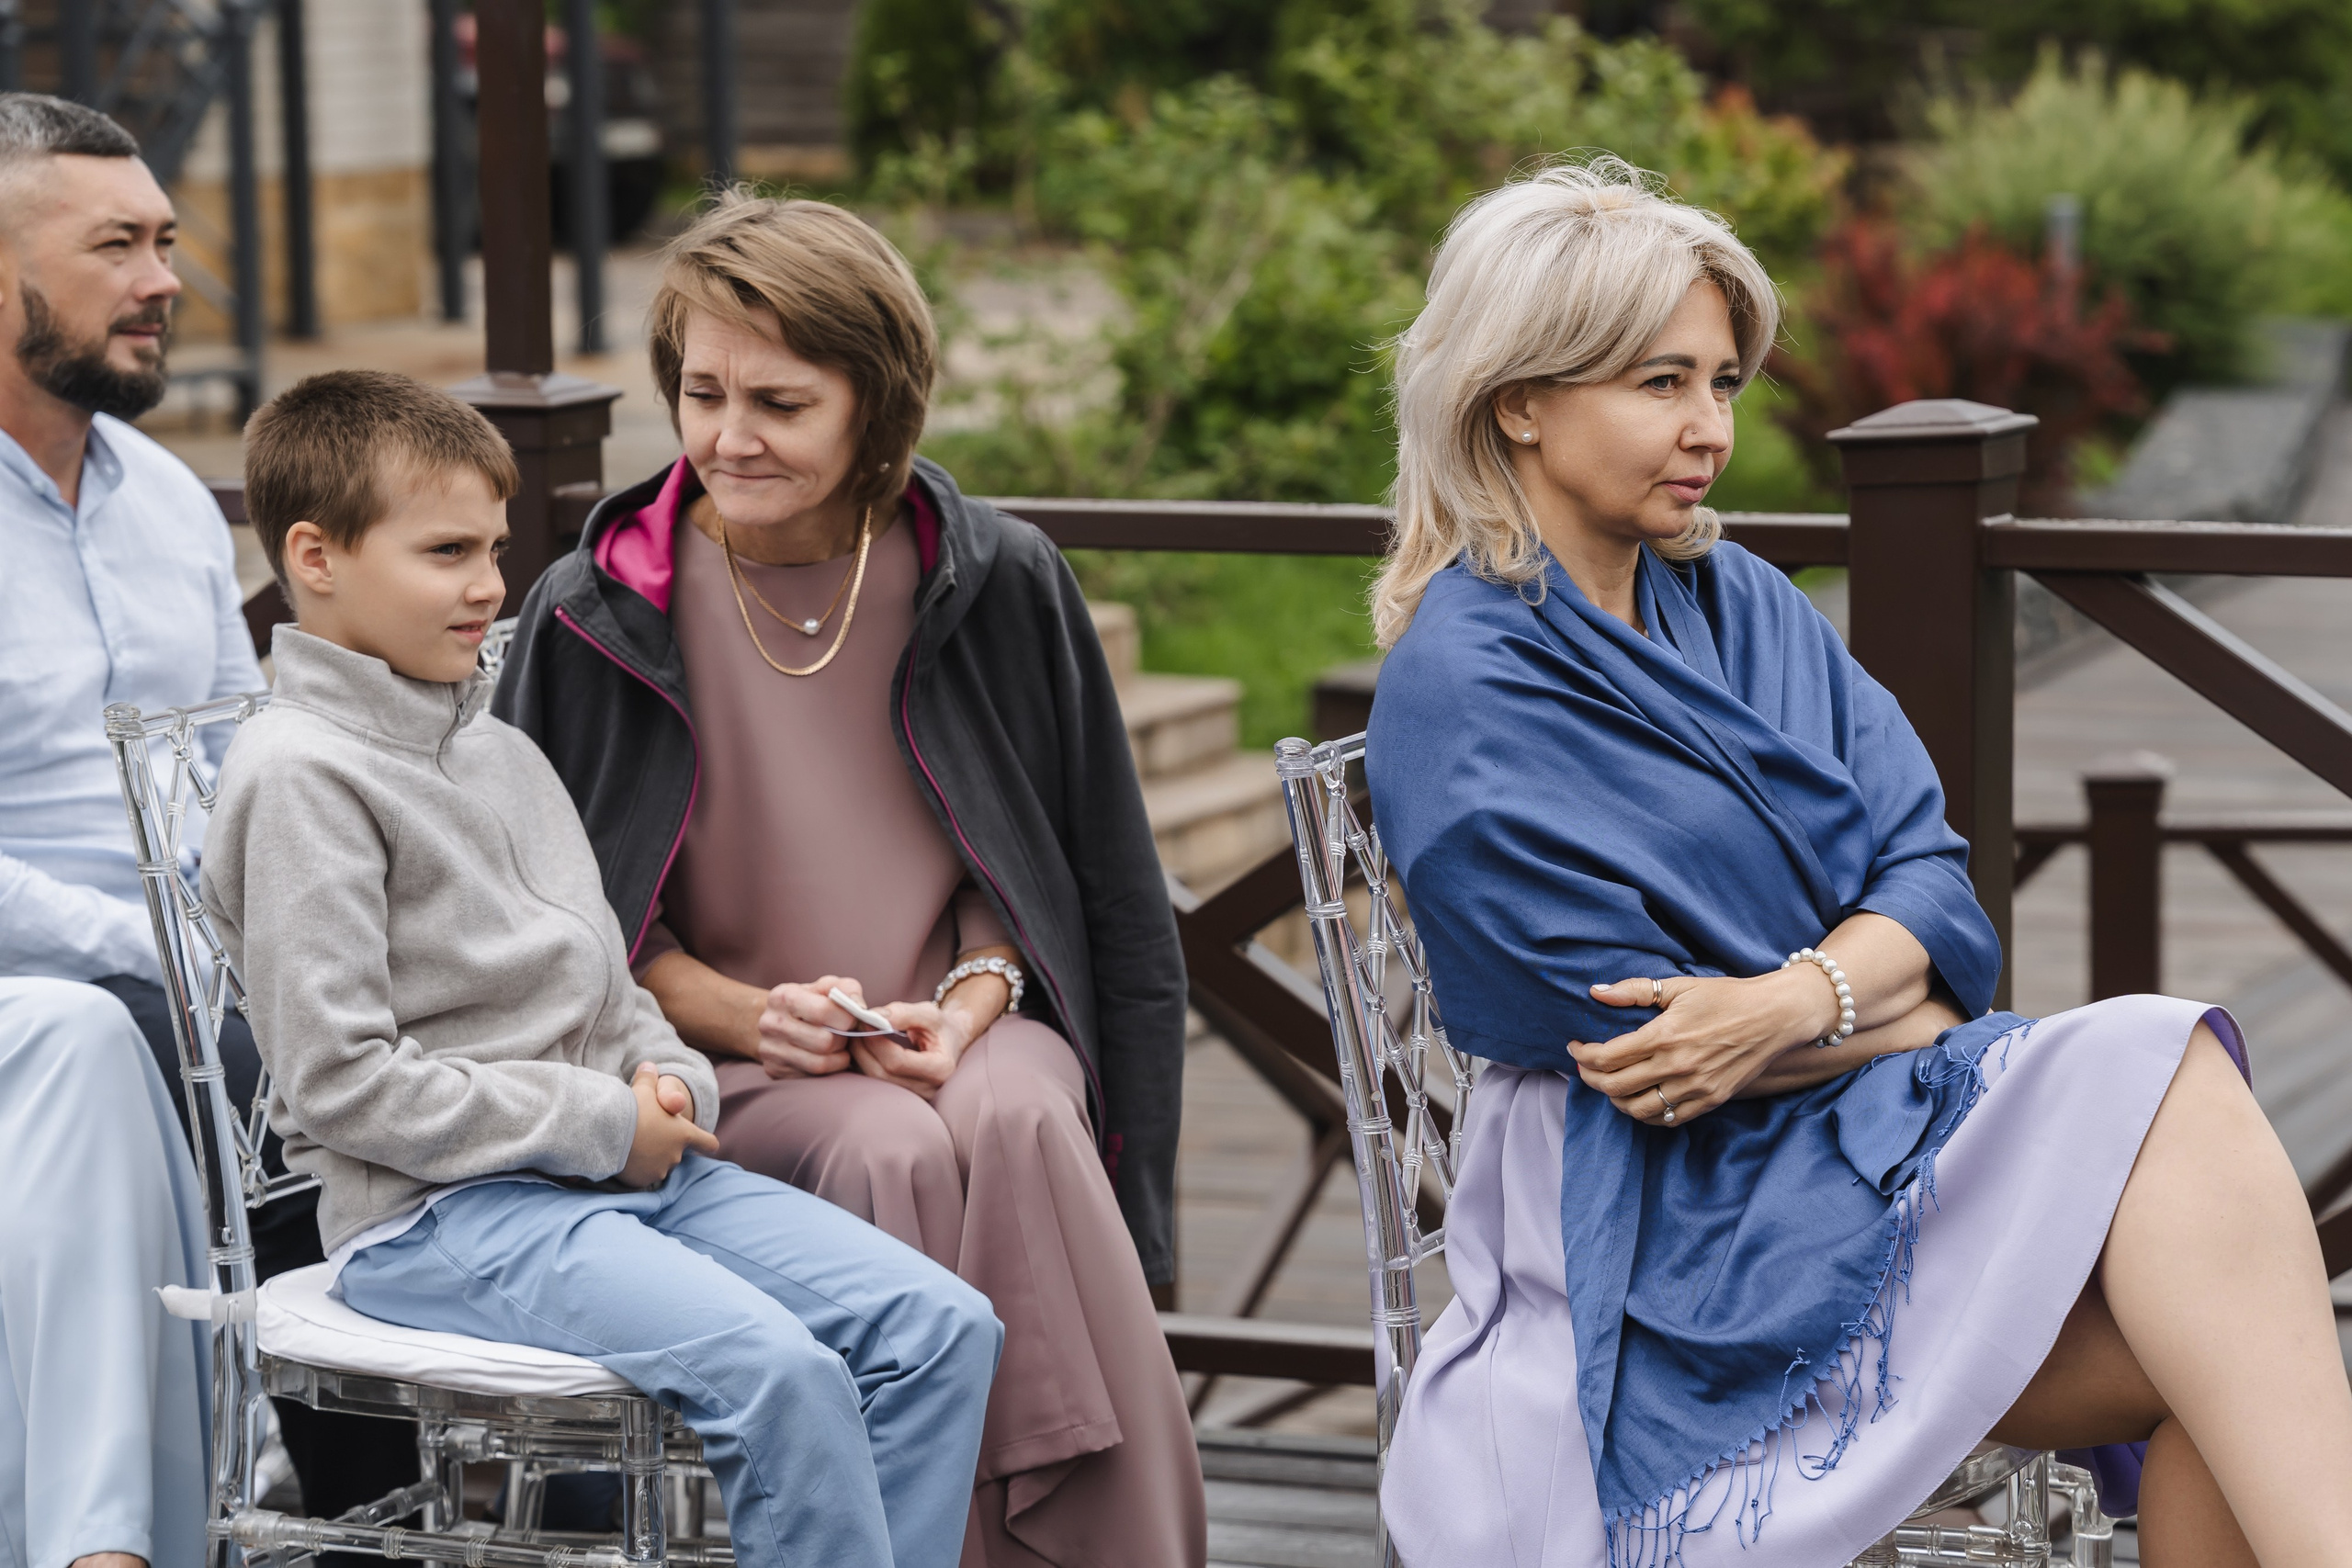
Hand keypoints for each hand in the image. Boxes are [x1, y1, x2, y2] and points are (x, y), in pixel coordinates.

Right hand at [621, 1061, 718, 1186]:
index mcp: (684, 1134)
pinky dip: (637, 1169)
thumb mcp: (643, 1090)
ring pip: (659, 1164)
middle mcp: (676, 1154)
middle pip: (676, 1151)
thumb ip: (648, 1078)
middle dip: (665, 1144)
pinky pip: (643, 1175)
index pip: (707, 1142)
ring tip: (633, 1145)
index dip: (707, 1142)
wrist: (608, 1135)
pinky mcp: (642, 1181)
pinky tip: (625, 1157)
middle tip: (645, 1133)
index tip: (708, 1144)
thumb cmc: (631, 1110)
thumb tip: (649, 1065)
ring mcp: (660, 1169)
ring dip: (651, 1157)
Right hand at [754, 976, 867, 1078]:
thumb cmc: (809, 1001)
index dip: (847, 1018)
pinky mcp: (774, 1070)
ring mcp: (770, 1049)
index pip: (824, 1011)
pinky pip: (812, 1077)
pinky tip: (828, 1058)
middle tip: (845, 1035)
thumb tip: (860, 1007)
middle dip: (843, 1040)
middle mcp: (771, 1023)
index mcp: (783, 997)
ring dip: (839, 1058)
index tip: (851, 1019)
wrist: (777, 1021)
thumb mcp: (826, 987)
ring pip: (820, 1064)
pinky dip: (827, 1070)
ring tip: (839, 1048)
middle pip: (824, 1041)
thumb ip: (847, 989)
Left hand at [849, 1000, 973, 1101]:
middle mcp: (927, 1089)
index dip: (876, 1041)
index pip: (897, 1061)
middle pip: (882, 1074)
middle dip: (863, 1048)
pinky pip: (875, 1083)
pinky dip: (864, 1063)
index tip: (866, 1020)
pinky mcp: (902, 1097)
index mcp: (940, 1070)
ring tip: (858, 1034)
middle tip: (856, 1025)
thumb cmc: (942, 1028)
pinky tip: (863, 1047)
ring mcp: (914, 1097)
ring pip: (874, 1080)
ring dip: (860, 1056)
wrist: (951, 1044)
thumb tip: (874, 1016)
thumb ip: (904, 1013)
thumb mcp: (930, 1014)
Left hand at [1568, 968, 1838, 1127]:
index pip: (1607, 1057)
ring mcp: (1695, 1088)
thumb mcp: (1679, 987)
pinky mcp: (1711, 1100)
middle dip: (1590, 1078)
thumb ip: (1634, 991)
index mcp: (1664, 1035)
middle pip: (1615, 1086)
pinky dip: (1646, 1113)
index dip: (1582, 1055)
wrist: (1775, 1017)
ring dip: (1615, 1100)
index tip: (1575, 1047)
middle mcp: (1677, 1066)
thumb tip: (1596, 993)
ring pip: (1638, 1109)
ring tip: (1610, 1084)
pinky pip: (1668, 1119)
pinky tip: (1639, 1098)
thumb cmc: (1726, 996)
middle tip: (1584, 1067)